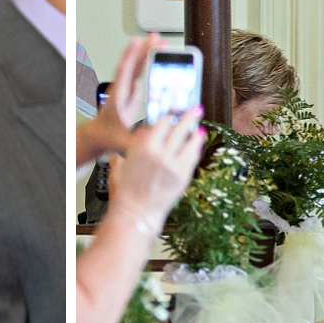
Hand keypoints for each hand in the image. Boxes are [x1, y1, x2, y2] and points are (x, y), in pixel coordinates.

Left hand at [76, 34, 160, 166]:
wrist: (97, 139)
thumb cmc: (106, 137)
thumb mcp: (122, 141)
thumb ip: (135, 141)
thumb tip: (149, 138)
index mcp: (118, 97)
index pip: (124, 71)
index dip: (131, 55)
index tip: (138, 42)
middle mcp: (122, 90)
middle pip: (133, 64)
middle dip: (144, 49)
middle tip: (156, 37)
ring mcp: (126, 91)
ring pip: (136, 67)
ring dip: (146, 54)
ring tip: (158, 41)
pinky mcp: (130, 94)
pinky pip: (139, 74)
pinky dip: (147, 64)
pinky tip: (155, 58)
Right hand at [107, 104, 205, 233]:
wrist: (135, 213)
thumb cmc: (126, 190)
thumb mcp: (123, 161)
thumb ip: (133, 145)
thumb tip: (141, 132)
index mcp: (144, 147)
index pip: (163, 122)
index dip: (170, 115)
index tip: (174, 112)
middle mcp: (160, 153)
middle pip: (180, 127)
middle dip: (189, 116)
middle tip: (195, 109)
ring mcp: (174, 165)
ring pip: (190, 140)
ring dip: (196, 130)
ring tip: (199, 126)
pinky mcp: (183, 176)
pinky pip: (193, 156)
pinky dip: (196, 146)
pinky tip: (198, 141)